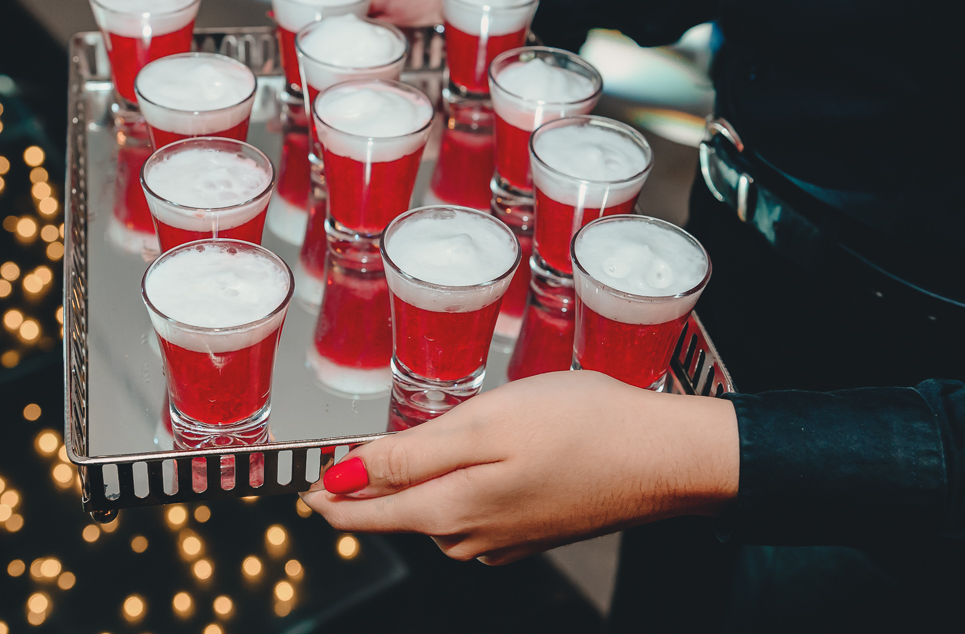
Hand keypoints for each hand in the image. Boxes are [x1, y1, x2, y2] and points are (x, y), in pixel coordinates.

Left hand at [302, 371, 738, 564]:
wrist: (664, 458)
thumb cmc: (582, 427)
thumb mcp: (483, 424)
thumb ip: (409, 456)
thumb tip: (343, 481)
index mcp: (450, 510)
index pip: (364, 513)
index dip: (326, 497)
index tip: (300, 485)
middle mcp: (471, 537)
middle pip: (399, 515)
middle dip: (367, 493)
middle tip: (340, 471)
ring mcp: (504, 540)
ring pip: (436, 516)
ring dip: (415, 489)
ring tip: (408, 454)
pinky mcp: (531, 532)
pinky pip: (473, 517)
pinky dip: (457, 493)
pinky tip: (472, 467)